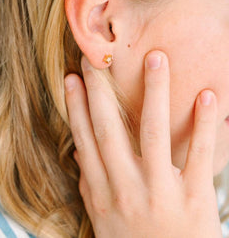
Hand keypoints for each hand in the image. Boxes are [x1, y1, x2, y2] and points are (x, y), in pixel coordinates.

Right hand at [64, 51, 221, 237]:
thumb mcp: (102, 220)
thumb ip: (91, 184)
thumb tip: (80, 150)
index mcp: (103, 192)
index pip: (85, 139)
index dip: (75, 107)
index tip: (71, 79)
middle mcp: (126, 187)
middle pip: (109, 130)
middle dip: (101, 91)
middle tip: (97, 58)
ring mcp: (160, 191)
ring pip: (154, 132)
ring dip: (155, 93)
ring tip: (156, 58)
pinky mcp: (194, 199)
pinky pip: (199, 155)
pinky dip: (204, 124)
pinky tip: (207, 94)